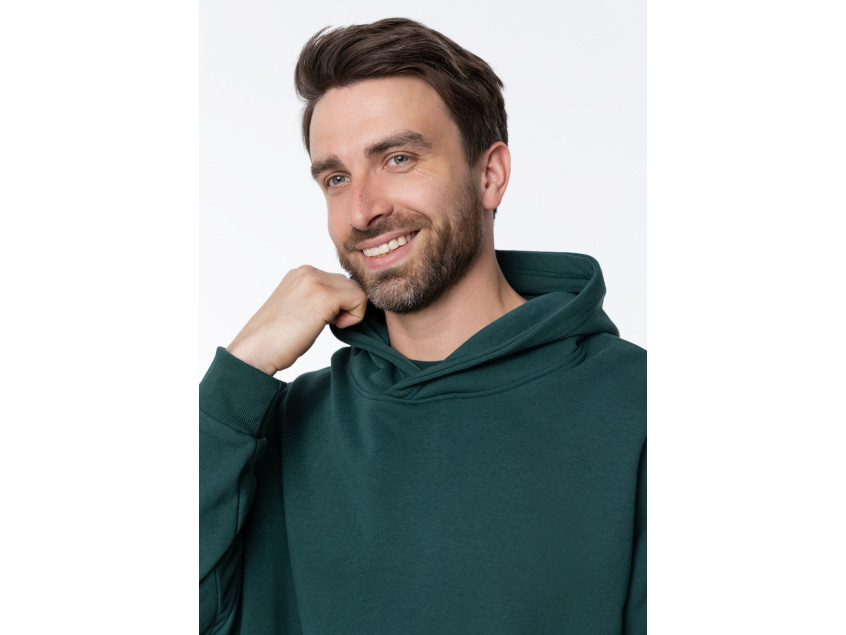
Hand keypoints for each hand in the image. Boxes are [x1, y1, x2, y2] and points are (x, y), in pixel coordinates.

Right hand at [226, 266, 367, 374]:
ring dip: (349, 312)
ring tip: (327, 325)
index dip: (338, 304)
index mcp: (301, 274)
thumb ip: (317, 298)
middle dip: (344, 307)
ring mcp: (315, 281)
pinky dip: (354, 318)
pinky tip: (333, 327)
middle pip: (350, 284)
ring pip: (357, 291)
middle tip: (324, 324)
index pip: (338, 282)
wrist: (256, 350)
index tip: (321, 320)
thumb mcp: (299, 308)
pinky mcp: (324, 295)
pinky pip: (359, 300)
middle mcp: (308, 272)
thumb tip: (344, 302)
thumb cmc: (275, 338)